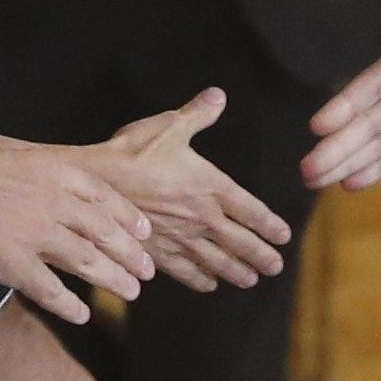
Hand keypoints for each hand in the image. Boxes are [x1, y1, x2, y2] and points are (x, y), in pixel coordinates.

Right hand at [0, 127, 157, 325]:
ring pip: (87, 262)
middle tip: (146, 271)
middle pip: (104, 232)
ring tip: (130, 294)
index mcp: (53, 172)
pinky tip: (81, 315)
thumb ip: (32, 165)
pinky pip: (50, 290)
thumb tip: (42, 170)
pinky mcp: (11, 265)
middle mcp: (53, 203)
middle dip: (130, 254)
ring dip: (112, 280)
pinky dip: (69, 305)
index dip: (128, 218)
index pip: (104, 197)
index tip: (144, 233)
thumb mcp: (5, 148)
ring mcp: (35, 235)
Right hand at [87, 89, 293, 288]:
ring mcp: (180, 237)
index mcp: (210, 187)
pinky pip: (185, 271)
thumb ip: (198, 114)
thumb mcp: (169, 126)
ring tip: (251, 280)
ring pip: (217, 261)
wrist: (97, 183)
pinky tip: (209, 284)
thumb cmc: (133, 152)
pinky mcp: (157, 251)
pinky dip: (200, 279)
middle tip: (275, 267)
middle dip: (260, 256)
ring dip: (236, 272)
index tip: (284, 236)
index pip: (250, 211)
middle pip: (240, 242)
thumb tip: (218, 96)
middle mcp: (200, 217)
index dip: (269, 225)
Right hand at [305, 5, 380, 190]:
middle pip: (368, 119)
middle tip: (306, 170)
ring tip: (311, 181)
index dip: (350, 102)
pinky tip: (349, 184)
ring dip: (346, 160)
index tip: (320, 125)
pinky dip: (377, 168)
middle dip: (339, 144)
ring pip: (377, 140)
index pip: (379, 81)